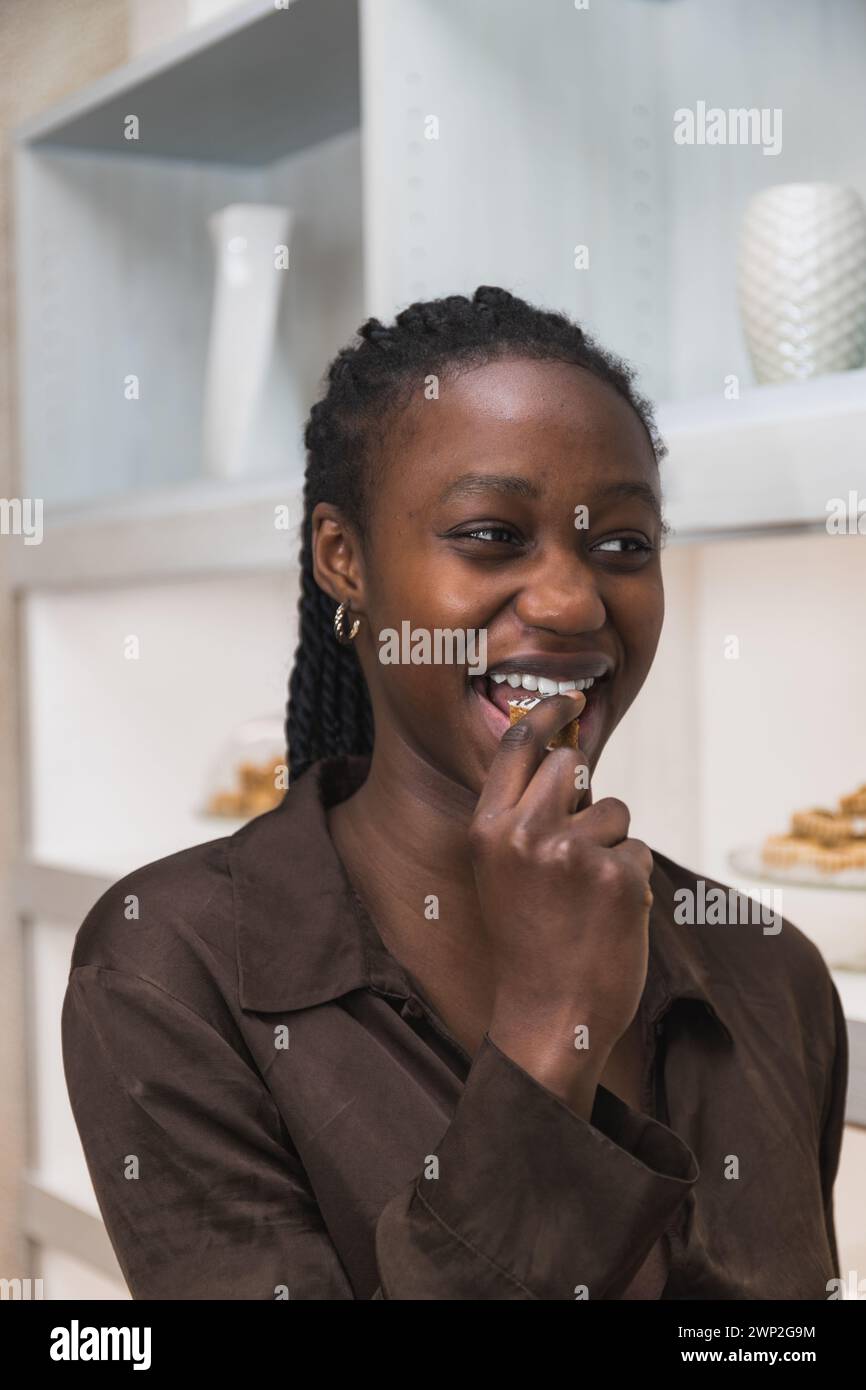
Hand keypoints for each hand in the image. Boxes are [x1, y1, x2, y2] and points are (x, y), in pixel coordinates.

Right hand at [468, 690, 652, 1114]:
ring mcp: (574, 853)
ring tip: (586, 898)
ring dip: (612, 847)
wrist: (547, 1015)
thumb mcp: (502, 872)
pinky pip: (637, 852)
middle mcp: (526, 833)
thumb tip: (566, 762)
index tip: (572, 696)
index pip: (518, 746)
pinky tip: (607, 918)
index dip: (548, 713)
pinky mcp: (619, 877)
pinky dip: (631, 882)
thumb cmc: (528, 942)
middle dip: (584, 795)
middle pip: (572, 766)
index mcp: (489, 830)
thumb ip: (521, 818)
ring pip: (614, 812)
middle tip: (579, 841)